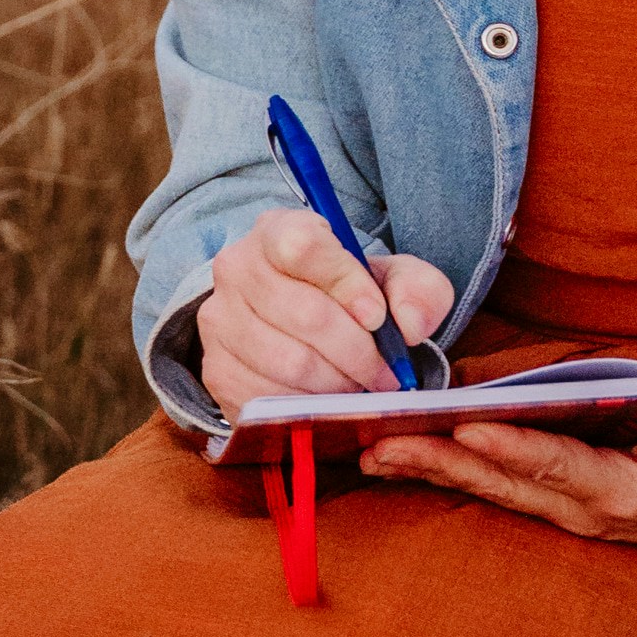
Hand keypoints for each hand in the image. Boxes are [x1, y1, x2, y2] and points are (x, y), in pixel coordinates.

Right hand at [197, 208, 455, 415]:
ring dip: (339, 383)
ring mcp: (219, 320)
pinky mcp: (217, 370)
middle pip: (304, 313)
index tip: (378, 318)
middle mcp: (236, 268)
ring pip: (290, 361)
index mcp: (277, 230)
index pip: (303, 247)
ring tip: (360, 386)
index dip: (346, 284)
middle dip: (358, 352)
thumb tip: (408, 325)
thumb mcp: (397, 280)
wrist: (307, 329)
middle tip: (386, 373)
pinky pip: (269, 397)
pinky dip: (310, 406)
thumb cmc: (353, 298)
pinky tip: (328, 400)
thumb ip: (419, 290)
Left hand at [357, 389, 636, 555]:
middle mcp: (583, 510)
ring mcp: (568, 513)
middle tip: (378, 444)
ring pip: (490, 488)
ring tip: (372, 451)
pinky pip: (499, 488)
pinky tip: (411, 457)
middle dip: (438, 461)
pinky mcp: (562, 505)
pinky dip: (454, 470)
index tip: (464, 427)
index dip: (511, 447)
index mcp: (621, 493)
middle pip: (501, 481)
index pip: (557, 465)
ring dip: (432, 469)